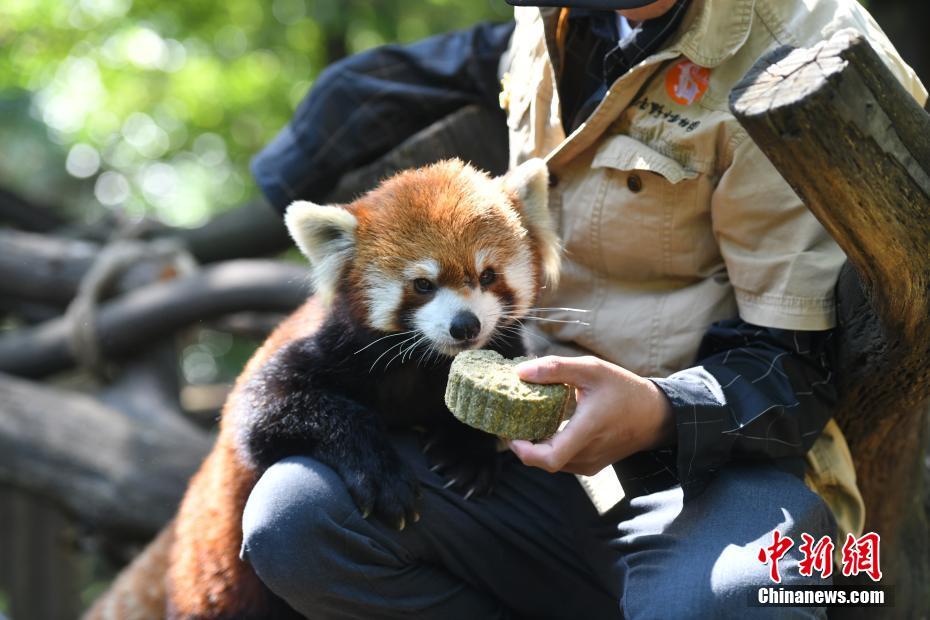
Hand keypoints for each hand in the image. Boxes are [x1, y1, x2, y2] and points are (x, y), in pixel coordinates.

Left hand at [508, 356, 673, 475]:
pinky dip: (550, 448)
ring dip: (537, 447)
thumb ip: (555, 369)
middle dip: (524, 445)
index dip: (524, 451)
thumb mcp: (591, 369)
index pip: (550, 458)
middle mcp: (588, 454)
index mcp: (588, 430)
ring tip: (526, 422)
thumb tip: (520, 372)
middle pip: (545, 461)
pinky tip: (546, 428)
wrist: (656, 415)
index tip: (510, 433)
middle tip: (511, 422)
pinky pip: (564, 461)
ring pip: (553, 462)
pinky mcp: (593, 465)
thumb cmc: (624, 389)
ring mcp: (591, 463)